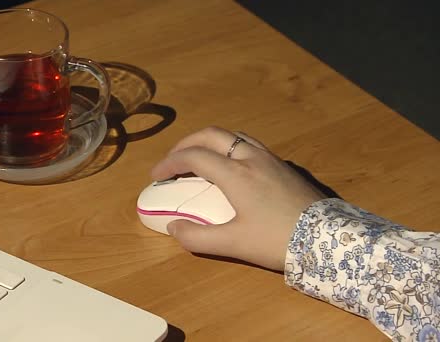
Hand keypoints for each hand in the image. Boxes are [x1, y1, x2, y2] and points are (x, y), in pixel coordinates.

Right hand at [151, 127, 324, 270]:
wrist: (328, 239)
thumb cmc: (278, 240)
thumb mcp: (234, 244)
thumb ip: (198, 238)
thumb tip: (174, 228)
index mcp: (236, 174)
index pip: (194, 156)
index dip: (170, 163)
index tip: (156, 176)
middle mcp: (251, 158)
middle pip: (212, 135)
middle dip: (186, 143)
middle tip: (173, 160)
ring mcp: (270, 158)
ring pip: (233, 135)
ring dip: (209, 141)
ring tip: (198, 157)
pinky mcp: (283, 165)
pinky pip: (248, 143)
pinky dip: (228, 146)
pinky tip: (230, 165)